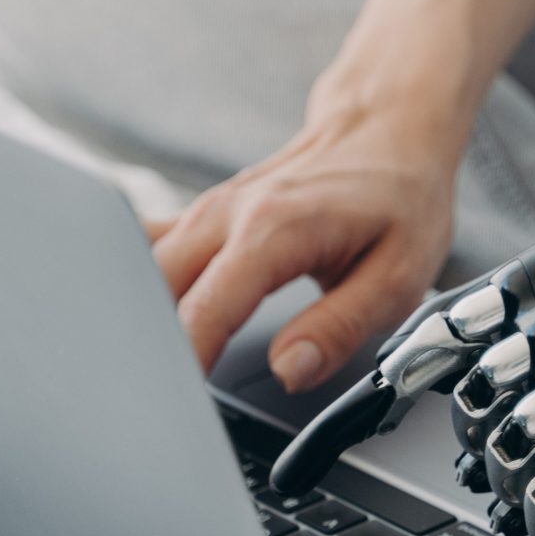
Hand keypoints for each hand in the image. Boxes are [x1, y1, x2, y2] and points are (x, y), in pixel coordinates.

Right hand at [150, 87, 463, 391]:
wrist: (387, 130)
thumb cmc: (398, 199)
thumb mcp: (397, 276)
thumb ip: (338, 328)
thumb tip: (290, 370)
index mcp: (273, 229)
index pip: (203, 311)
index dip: (186, 365)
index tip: (180, 405)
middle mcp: (226, 214)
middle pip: (151, 289)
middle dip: (150, 346)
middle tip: (167, 397)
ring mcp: (206, 211)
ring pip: (138, 269)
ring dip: (139, 319)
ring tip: (154, 370)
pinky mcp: (200, 216)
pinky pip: (145, 249)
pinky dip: (136, 287)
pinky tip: (144, 322)